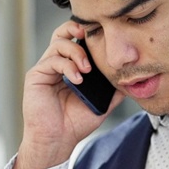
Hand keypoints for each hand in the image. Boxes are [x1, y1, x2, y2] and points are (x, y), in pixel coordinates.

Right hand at [12, 22, 124, 168]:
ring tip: (87, 69)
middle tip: (89, 36)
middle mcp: (56, 64)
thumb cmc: (75, 123)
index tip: (102, 36)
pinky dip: (67, 67)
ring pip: (58, 43)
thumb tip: (132, 78)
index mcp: (70, 67)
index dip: (86, 34)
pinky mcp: (36, 76)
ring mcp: (45, 69)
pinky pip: (51, 61)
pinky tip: (77, 79)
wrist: (58, 140)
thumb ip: (114, 89)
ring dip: (76, 52)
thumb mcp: (102, 103)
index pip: (75, 40)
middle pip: (62, 33)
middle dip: (76, 28)